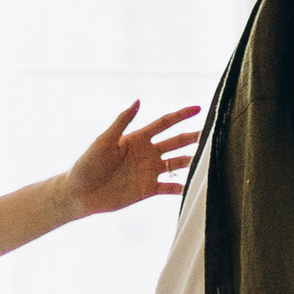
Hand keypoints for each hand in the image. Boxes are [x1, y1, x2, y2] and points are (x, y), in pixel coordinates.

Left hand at [66, 98, 201, 220]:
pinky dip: (182, 188)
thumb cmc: (87, 164)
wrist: (79, 193)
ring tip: (211, 159)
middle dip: (194, 137)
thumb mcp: (104, 140)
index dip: (181, 115)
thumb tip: (139, 100)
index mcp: (137, 138)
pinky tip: (194, 188)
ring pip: (177, 164)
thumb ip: (122, 122)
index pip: (165, 123)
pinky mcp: (147, 189)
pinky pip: (170, 188)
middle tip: (213, 134)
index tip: (199, 108)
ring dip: (192, 161)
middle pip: (176, 142)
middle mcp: (147, 153)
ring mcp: (149, 171)